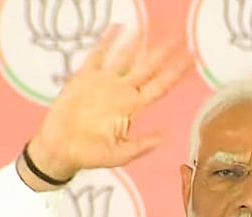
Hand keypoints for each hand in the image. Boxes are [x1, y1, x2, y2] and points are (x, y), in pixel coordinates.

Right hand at [29, 22, 191, 180]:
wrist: (60, 149)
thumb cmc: (90, 155)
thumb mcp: (118, 155)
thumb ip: (140, 146)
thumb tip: (163, 138)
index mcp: (132, 108)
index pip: (159, 86)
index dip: (175, 73)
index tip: (191, 60)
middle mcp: (122, 92)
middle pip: (147, 67)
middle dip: (162, 52)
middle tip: (178, 36)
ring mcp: (104, 83)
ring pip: (124, 57)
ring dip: (136, 42)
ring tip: (147, 25)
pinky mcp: (84, 79)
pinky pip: (98, 56)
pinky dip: (107, 42)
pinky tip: (117, 28)